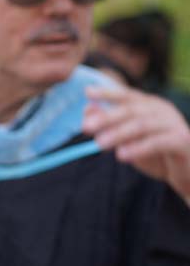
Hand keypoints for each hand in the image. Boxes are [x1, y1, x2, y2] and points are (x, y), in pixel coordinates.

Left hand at [84, 85, 189, 200]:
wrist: (187, 173)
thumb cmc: (156, 154)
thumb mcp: (129, 139)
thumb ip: (111, 125)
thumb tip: (88, 110)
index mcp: (149, 105)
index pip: (127, 95)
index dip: (108, 93)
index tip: (87, 93)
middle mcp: (162, 110)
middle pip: (131, 110)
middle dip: (106, 118)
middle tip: (86, 127)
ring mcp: (174, 123)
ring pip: (142, 125)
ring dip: (118, 134)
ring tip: (99, 144)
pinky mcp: (182, 141)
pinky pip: (158, 142)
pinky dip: (138, 148)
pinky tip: (122, 156)